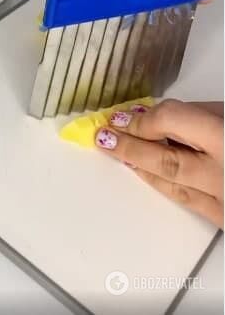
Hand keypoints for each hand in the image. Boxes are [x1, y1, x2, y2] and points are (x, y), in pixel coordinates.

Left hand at [95, 100, 223, 227]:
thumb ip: (197, 113)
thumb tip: (160, 116)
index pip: (170, 122)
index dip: (143, 119)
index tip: (123, 117)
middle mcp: (222, 175)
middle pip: (163, 160)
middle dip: (129, 146)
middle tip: (103, 136)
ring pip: (172, 186)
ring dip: (140, 167)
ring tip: (115, 151)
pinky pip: (189, 202)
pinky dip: (163, 185)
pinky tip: (145, 173)